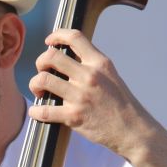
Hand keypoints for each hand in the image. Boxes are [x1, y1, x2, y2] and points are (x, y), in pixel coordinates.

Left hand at [27, 28, 156, 160]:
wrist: (132, 130)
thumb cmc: (120, 104)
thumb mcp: (110, 76)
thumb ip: (92, 66)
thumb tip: (69, 58)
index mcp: (99, 63)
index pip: (74, 37)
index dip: (57, 35)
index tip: (49, 42)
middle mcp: (89, 76)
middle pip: (51, 56)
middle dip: (40, 62)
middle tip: (42, 72)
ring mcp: (80, 96)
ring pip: (43, 79)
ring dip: (35, 84)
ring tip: (39, 91)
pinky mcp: (74, 116)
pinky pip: (44, 110)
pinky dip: (35, 111)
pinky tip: (36, 111)